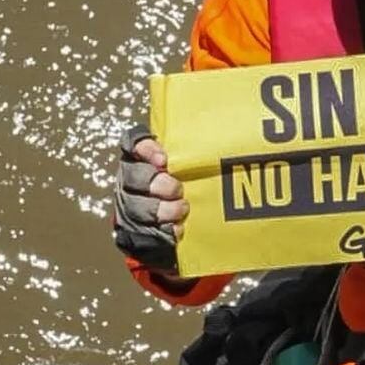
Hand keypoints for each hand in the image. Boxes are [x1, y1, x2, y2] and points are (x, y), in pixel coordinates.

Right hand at [112, 123, 188, 272]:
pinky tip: (178, 228)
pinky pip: (143, 231)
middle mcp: (130, 180)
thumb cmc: (191, 187)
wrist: (179, 227)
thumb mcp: (194, 165)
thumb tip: (235, 133)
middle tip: (178, 189)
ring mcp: (129, 206)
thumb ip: (200, 151)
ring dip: (162, 209)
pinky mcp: (133, 231)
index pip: (133, 142)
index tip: (164, 160)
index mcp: (142, 158)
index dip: (146, 148)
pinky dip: (163, 230)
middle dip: (158, 183)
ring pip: (137, 206)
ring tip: (182, 209)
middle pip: (134, 176)